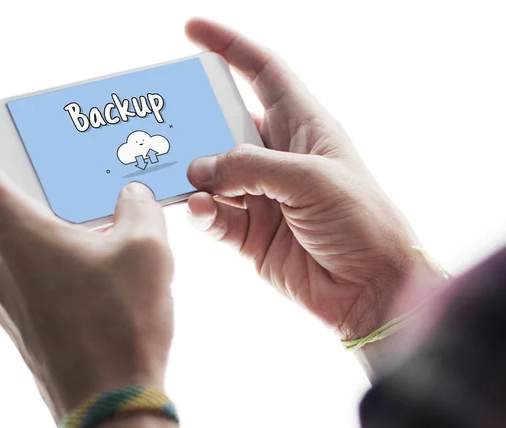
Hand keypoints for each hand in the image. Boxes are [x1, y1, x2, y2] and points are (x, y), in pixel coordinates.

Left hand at [0, 95, 173, 423]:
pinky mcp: (27, 326)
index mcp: (17, 237)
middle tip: (70, 165)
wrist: (112, 408)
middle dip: (36, 180)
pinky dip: (62, 258)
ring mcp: (9, 302)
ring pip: (27, 244)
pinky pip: (38, 276)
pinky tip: (103, 269)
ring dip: (57, 224)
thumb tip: (132, 197)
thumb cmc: (122, 326)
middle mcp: (0, 267)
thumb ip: (138, 208)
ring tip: (104, 220)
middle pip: (6, 206)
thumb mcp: (145, 249)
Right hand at [186, 19, 441, 339]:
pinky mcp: (251, 234)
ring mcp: (262, 197)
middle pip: (225, 125)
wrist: (371, 289)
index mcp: (304, 127)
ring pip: (212, 175)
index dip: (230, 48)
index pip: (263, 73)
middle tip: (163, 122)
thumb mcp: (311, 179)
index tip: (191, 31)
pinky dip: (203, 212)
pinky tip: (200, 210)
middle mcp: (279, 158)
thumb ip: (251, 167)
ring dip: (194, 175)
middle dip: (195, 122)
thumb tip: (198, 170)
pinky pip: (215, 216)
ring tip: (178, 176)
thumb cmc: (362, 222)